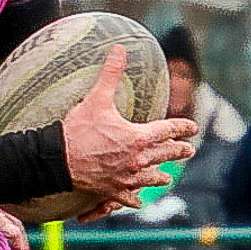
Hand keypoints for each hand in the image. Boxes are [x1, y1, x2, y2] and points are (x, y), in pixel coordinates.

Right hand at [61, 46, 196, 203]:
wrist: (58, 160)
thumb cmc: (78, 130)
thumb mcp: (96, 99)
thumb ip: (111, 73)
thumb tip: (119, 48)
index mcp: (140, 138)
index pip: (169, 130)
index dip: (182, 127)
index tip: (192, 127)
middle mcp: (138, 160)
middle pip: (166, 155)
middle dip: (178, 152)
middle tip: (187, 151)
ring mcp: (126, 177)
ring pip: (151, 179)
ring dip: (160, 177)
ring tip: (166, 178)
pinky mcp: (112, 190)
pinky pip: (128, 198)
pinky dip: (134, 200)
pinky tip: (137, 201)